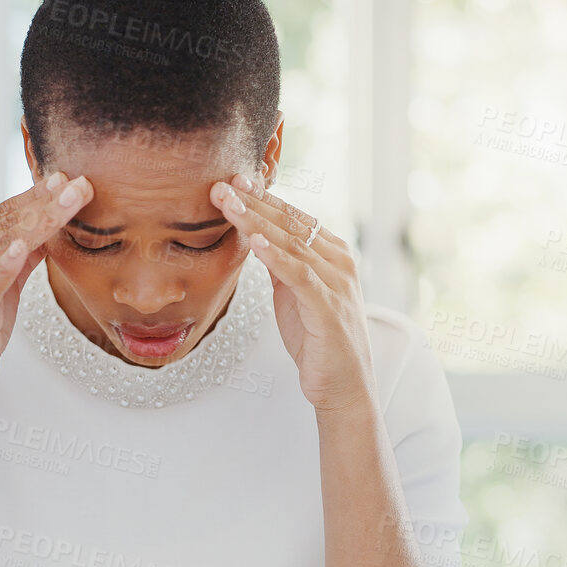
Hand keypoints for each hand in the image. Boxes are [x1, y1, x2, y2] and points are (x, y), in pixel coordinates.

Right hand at [0, 171, 93, 409]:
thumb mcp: (1, 291)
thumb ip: (20, 261)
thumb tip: (47, 233)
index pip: (2, 214)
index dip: (36, 196)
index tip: (67, 179)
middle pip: (7, 222)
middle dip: (47, 201)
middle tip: (81, 183)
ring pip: (6, 244)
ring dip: (41, 221)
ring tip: (69, 201)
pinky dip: (6, 263)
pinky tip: (26, 245)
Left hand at [210, 173, 374, 414]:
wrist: (343, 386)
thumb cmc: (318, 340)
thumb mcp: (293, 294)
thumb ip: (280, 264)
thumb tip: (255, 236)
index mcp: (331, 254)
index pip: (293, 218)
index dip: (263, 198)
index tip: (234, 181)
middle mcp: (338, 262)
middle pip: (291, 224)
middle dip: (254, 202)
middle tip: (223, 185)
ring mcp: (336, 283)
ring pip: (292, 243)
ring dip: (257, 222)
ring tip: (229, 205)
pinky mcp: (329, 307)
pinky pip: (299, 275)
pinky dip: (276, 256)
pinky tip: (255, 241)